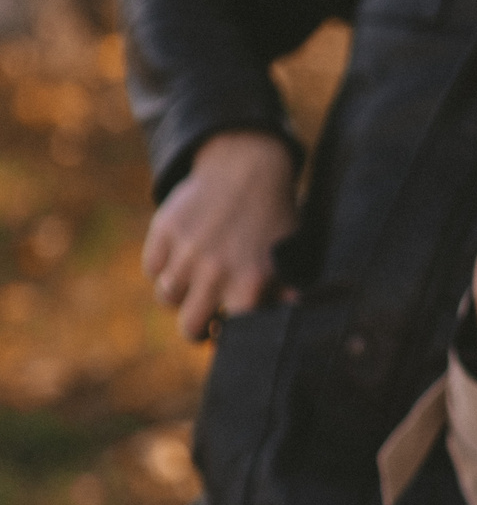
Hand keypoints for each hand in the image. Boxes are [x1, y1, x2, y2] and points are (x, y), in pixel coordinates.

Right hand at [143, 131, 295, 340]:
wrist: (246, 168)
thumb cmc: (273, 217)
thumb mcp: (289, 255)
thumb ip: (286, 290)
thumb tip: (296, 320)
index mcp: (249, 283)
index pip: (229, 333)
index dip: (225, 335)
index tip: (224, 331)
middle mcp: (215, 271)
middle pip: (188, 326)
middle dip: (195, 327)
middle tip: (201, 319)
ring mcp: (186, 252)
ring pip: (167, 297)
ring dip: (179, 294)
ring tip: (194, 281)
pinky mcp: (164, 232)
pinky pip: (152, 268)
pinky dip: (162, 267)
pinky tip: (180, 257)